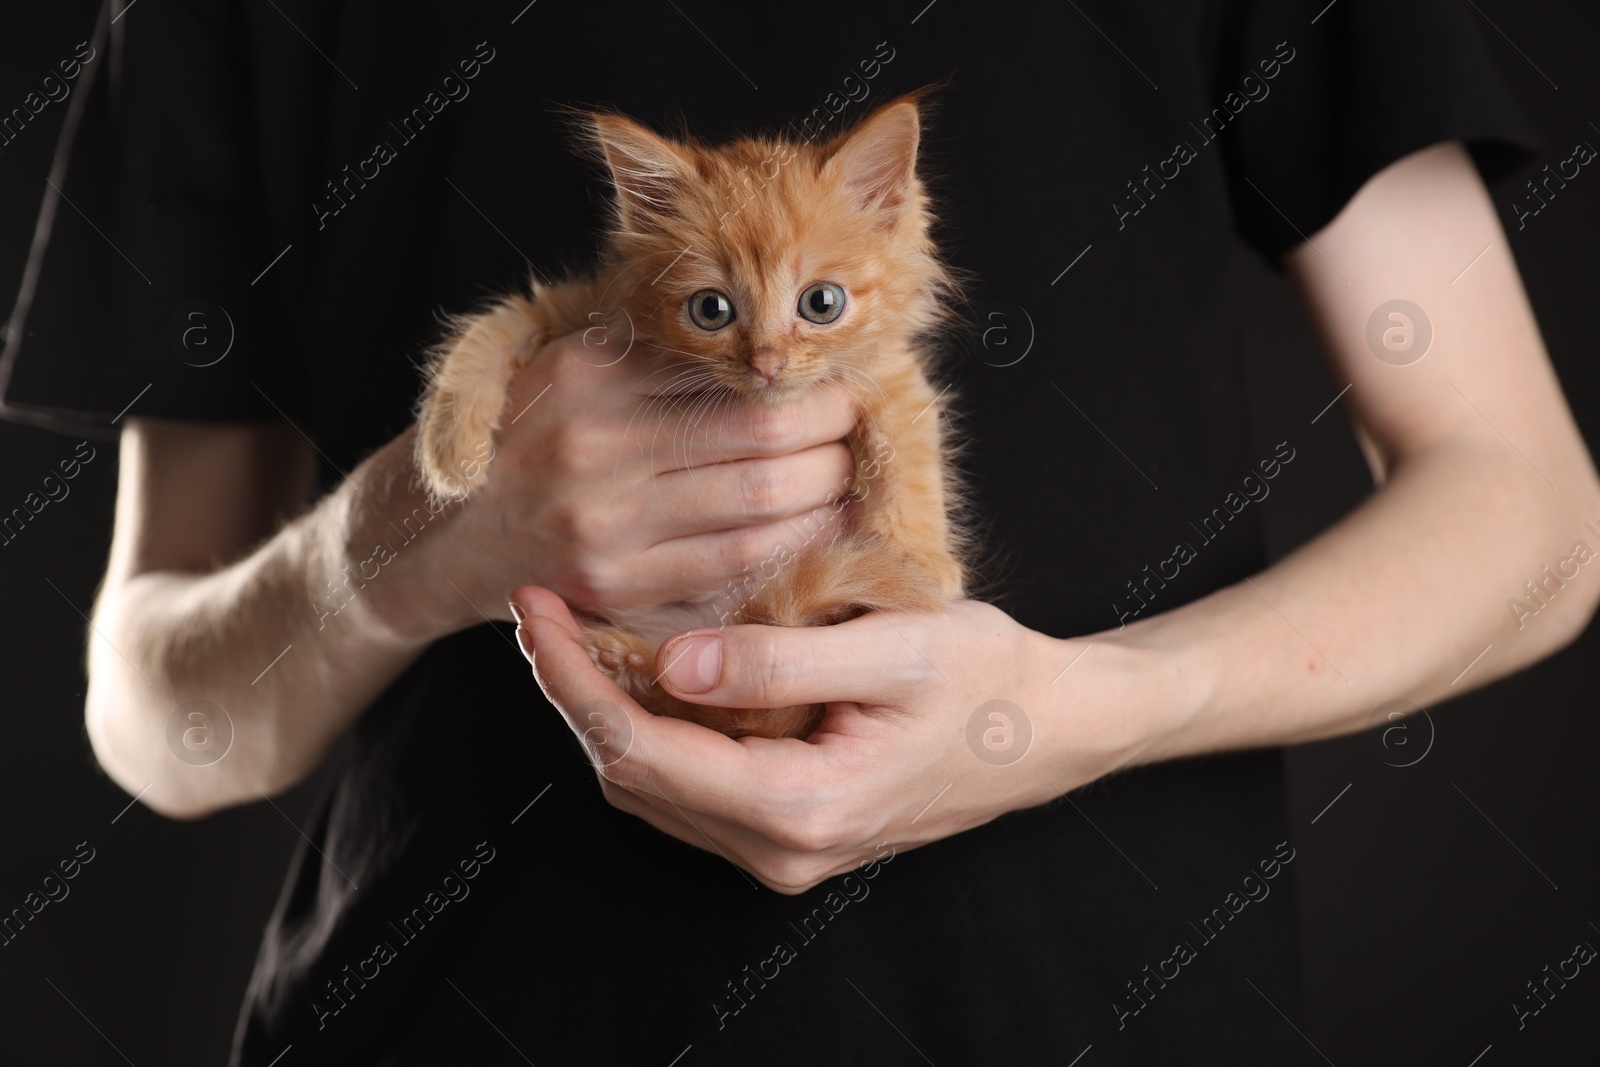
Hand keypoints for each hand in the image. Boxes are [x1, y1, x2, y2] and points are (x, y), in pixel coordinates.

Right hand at [397, 330, 858, 636]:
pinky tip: (820, 530)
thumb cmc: (539, 434)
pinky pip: (737, 567)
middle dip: (834, 435)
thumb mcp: (579, 364)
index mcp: (590, 373)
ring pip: (763, 507)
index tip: (845, 380)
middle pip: (763, 436)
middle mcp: (593, 445)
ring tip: (849, 476)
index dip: (809, 379)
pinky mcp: (617, 587)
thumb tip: (786, 347)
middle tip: (861, 429)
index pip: (736, 371)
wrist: (453, 533)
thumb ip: (664, 352)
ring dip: (828, 493)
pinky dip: (796, 547)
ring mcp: (604, 525)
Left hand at [511, 584, 1178, 892]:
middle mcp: (780, 848)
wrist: (1055, 729)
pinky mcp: (791, 831)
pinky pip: (691, 788)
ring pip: (653, 787)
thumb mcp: (896, 648)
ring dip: (606, 712)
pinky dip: (654, 731)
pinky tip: (646, 671)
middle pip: (631, 774)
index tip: (535, 607)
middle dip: (573, 692)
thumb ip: (780, 660)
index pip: (640, 746)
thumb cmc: (990, 678)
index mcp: (799, 806)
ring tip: (577, 633)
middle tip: (542, 609)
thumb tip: (671, 661)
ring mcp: (784, 849)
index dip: (571, 677)